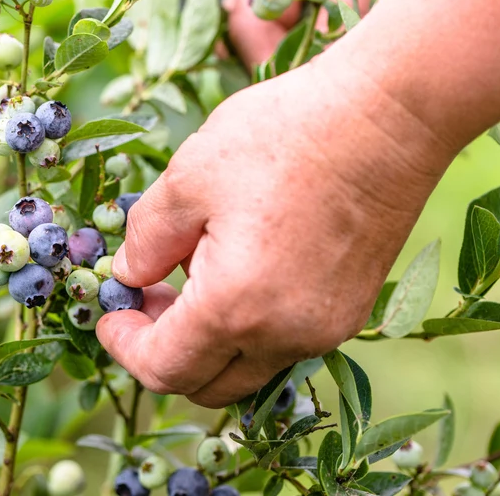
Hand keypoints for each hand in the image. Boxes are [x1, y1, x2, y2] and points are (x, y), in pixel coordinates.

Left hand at [96, 53, 456, 407]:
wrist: (390, 114)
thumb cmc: (283, 136)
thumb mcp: (187, 178)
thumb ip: (146, 240)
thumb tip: (129, 275)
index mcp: (236, 307)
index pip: (164, 369)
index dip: (124, 347)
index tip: (110, 313)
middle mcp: (286, 336)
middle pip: (206, 384)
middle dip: (163, 350)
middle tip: (145, 294)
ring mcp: (327, 329)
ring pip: (248, 367)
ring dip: (207, 339)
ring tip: (191, 269)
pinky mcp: (351, 310)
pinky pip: (284, 343)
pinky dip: (248, 325)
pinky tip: (239, 264)